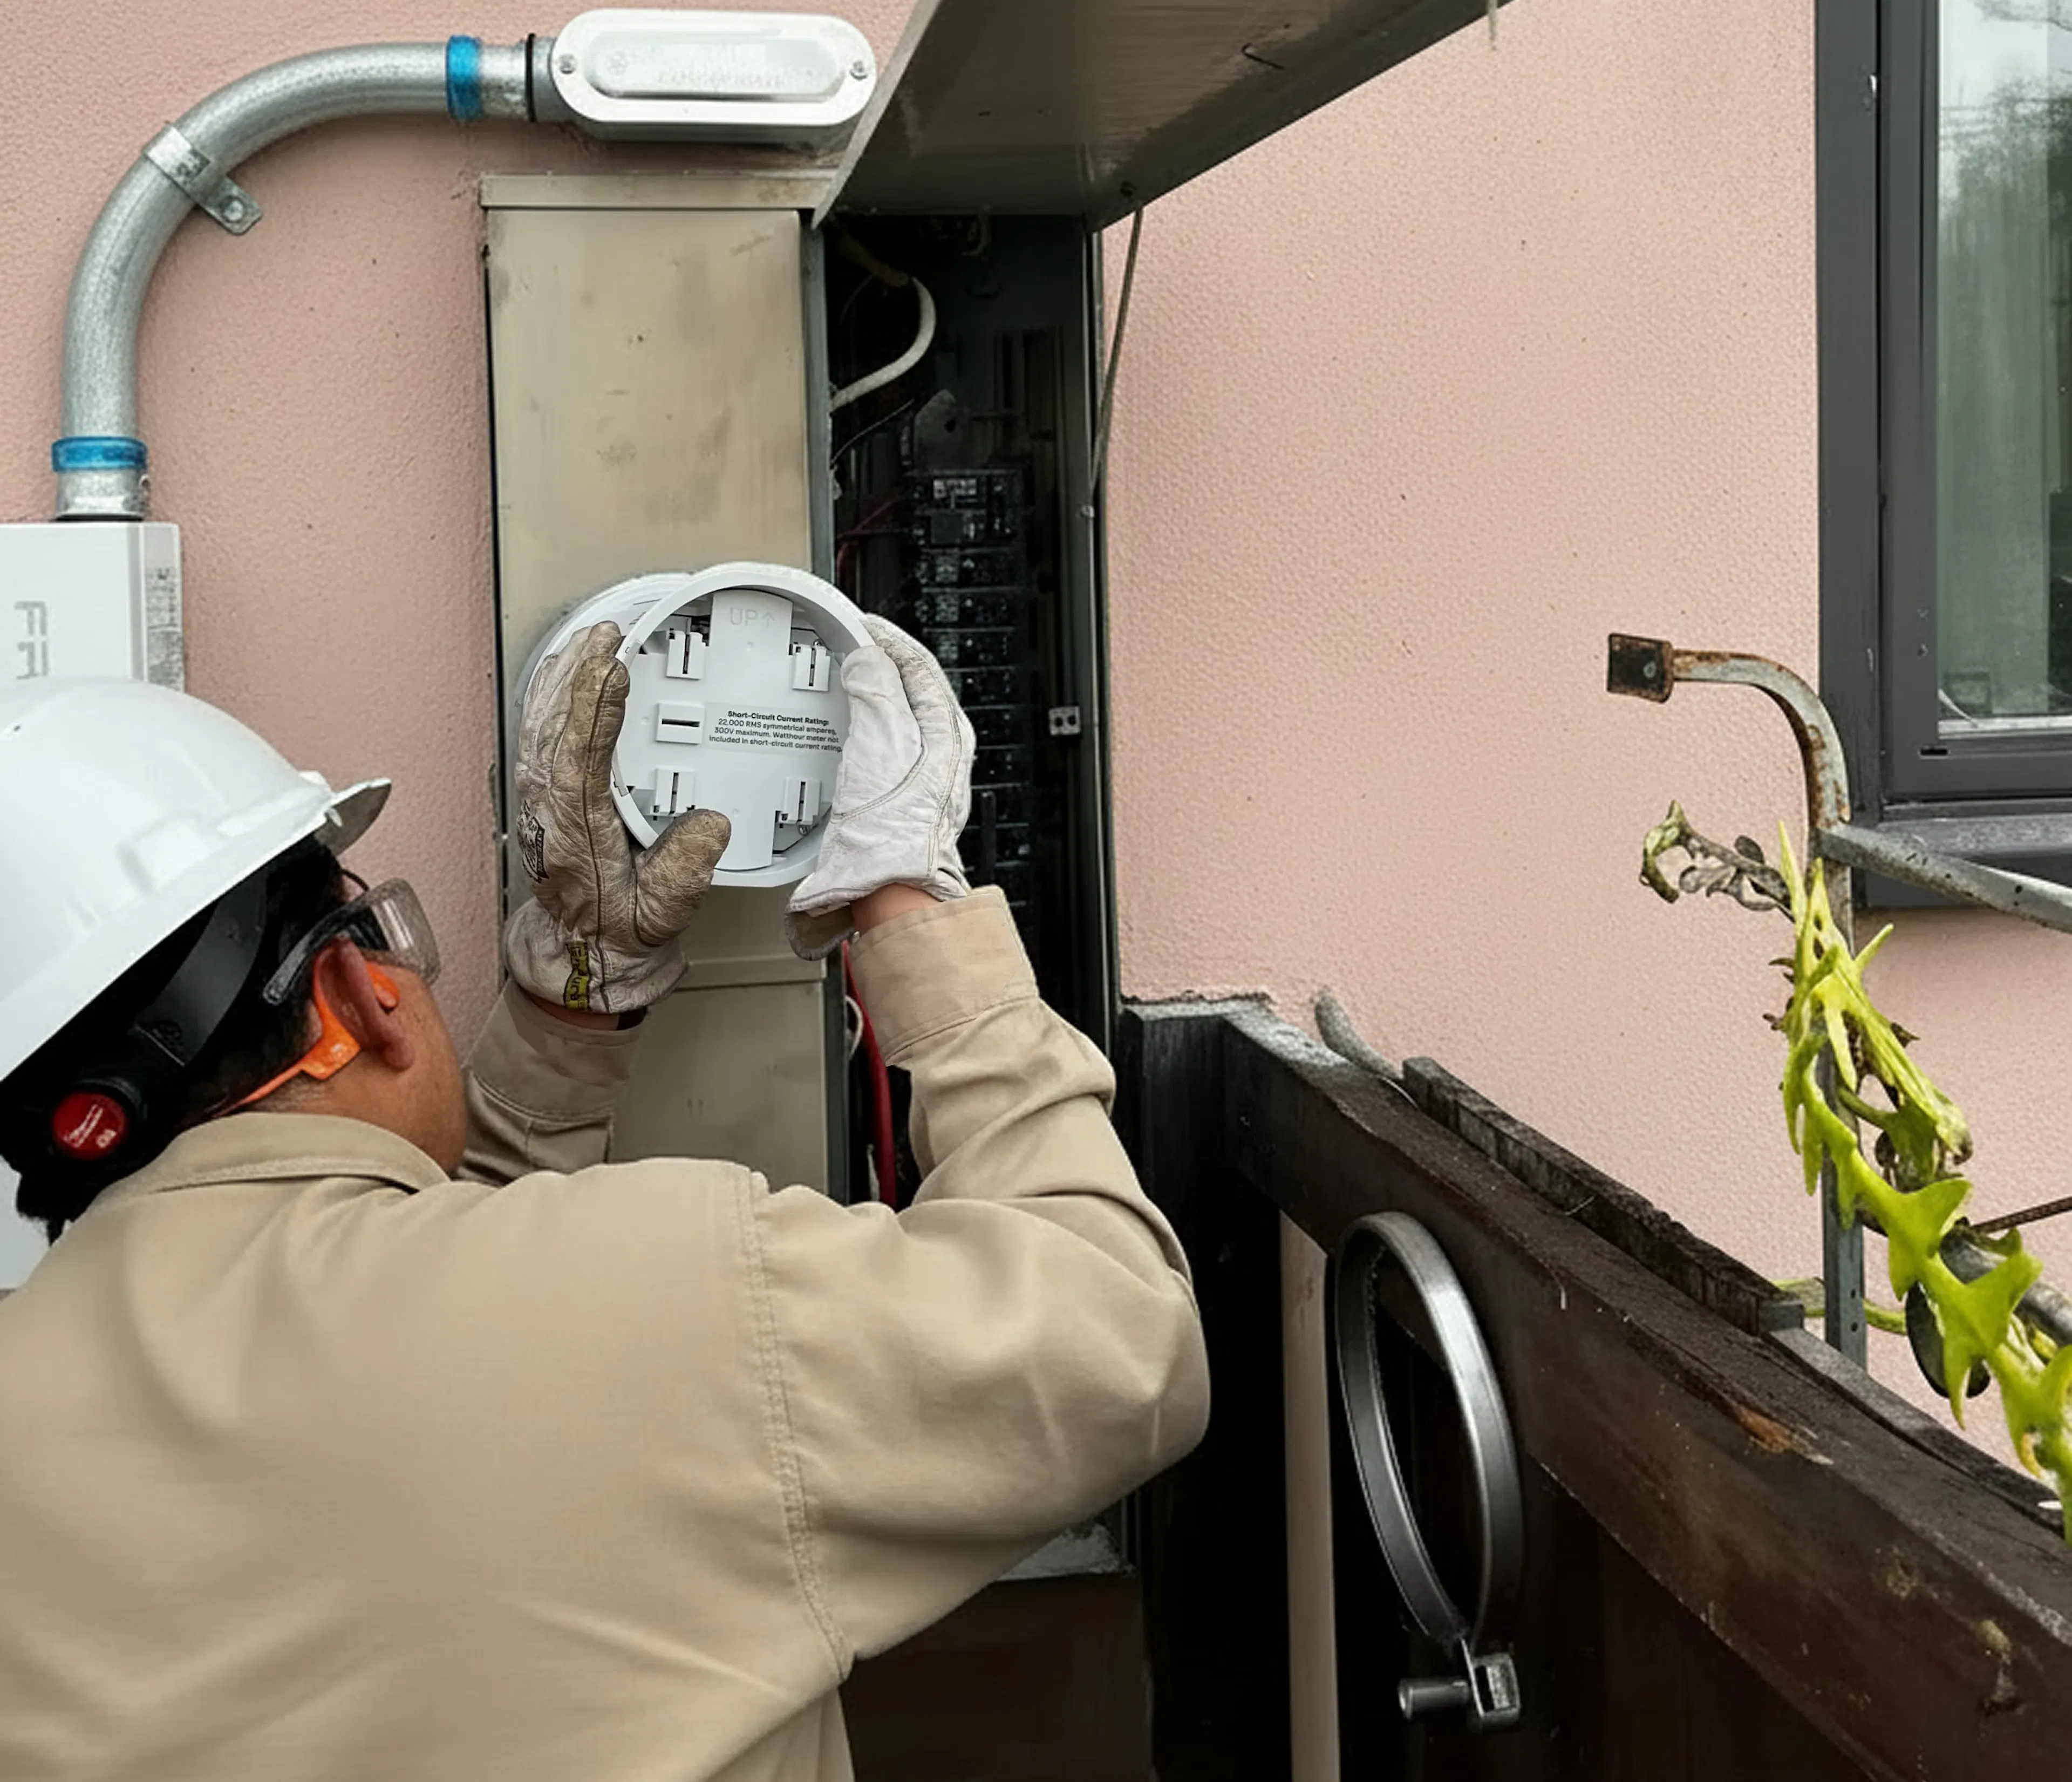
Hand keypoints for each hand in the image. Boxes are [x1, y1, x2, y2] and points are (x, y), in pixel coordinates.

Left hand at [506, 621, 731, 1013]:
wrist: (582, 951)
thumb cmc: (619, 929)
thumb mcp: (661, 913)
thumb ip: (684, 872)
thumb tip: (710, 825)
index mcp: (578, 837)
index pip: (580, 763)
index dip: (592, 712)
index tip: (611, 670)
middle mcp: (549, 812)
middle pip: (553, 730)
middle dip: (576, 677)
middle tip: (604, 636)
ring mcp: (538, 800)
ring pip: (540, 727)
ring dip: (561, 679)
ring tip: (586, 640)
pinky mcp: (539, 795)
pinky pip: (538, 735)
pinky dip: (549, 697)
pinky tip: (561, 674)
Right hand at [786, 616, 973, 957]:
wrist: (888, 886)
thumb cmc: (890, 828)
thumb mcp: (881, 741)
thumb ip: (876, 690)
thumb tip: (871, 658)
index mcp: (946, 729)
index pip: (918, 663)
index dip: (885, 637)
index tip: (858, 623)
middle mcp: (945, 750)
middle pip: (913, 686)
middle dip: (881, 659)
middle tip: (850, 642)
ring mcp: (928, 773)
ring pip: (902, 713)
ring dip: (874, 690)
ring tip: (847, 676)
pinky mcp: (906, 794)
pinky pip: (888, 741)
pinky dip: (867, 723)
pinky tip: (849, 729)